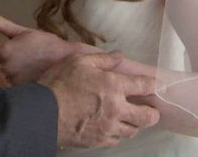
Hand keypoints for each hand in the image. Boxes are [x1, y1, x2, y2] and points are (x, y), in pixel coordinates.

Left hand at [0, 7, 88, 84]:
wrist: (66, 62)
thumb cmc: (45, 44)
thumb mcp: (22, 31)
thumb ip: (0, 23)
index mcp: (3, 51)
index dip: (7, 50)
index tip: (21, 49)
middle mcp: (4, 67)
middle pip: (0, 65)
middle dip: (10, 61)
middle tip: (29, 57)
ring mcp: (12, 81)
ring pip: (7, 76)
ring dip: (16, 72)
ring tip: (32, 67)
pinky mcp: (20, 90)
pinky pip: (14, 86)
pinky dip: (22, 82)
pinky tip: (33, 76)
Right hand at [38, 51, 159, 148]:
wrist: (41, 113)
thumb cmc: (58, 84)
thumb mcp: (78, 62)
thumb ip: (102, 59)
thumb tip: (119, 55)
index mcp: (113, 86)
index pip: (145, 86)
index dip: (154, 85)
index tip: (156, 85)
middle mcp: (117, 109)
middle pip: (148, 117)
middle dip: (152, 112)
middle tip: (149, 109)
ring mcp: (109, 128)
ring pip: (133, 130)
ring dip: (134, 123)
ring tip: (128, 117)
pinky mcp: (99, 141)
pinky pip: (116, 140)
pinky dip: (117, 133)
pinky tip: (109, 126)